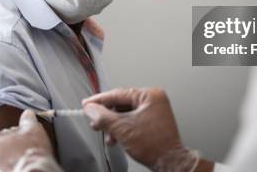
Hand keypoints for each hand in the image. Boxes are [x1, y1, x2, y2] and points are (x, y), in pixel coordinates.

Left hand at [0, 109, 59, 171]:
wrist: (33, 171)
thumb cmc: (30, 151)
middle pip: (3, 149)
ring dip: (13, 160)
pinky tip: (22, 166)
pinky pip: (6, 169)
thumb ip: (27, 119)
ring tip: (25, 160)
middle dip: (14, 149)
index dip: (19, 136)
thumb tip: (28, 113)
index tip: (27, 140)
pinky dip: (13, 168)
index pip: (5, 135)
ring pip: (5, 162)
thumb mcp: (32, 129)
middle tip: (27, 151)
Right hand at [82, 88, 198, 170]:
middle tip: (94, 121)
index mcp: (149, 95)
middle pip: (121, 103)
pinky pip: (133, 120)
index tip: (87, 104)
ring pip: (126, 113)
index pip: (118, 94)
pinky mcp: (153, 121)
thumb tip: (90, 109)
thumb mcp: (121, 128)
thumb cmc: (154, 145)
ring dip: (113, 124)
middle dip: (106, 115)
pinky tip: (115, 137)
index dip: (99, 100)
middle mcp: (153, 100)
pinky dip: (122, 128)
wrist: (169, 163)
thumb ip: (103, 116)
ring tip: (105, 133)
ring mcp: (155, 111)